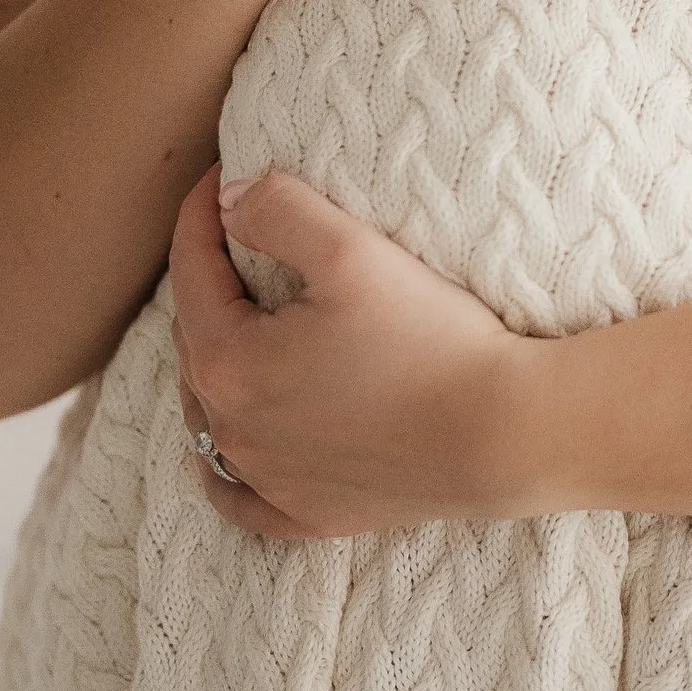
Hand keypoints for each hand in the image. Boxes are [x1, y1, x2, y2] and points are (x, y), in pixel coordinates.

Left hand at [170, 166, 550, 537]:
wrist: (499, 434)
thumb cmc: (428, 338)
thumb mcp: (350, 250)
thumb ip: (279, 212)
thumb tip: (229, 201)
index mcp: (229, 362)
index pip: (192, 273)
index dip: (199, 216)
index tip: (216, 176)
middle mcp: (233, 430)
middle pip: (196, 341)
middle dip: (206, 284)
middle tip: (231, 238)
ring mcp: (268, 481)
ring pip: (209, 417)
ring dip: (209, 366)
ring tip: (231, 326)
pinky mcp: (307, 514)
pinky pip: (241, 499)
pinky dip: (222, 475)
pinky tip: (218, 459)